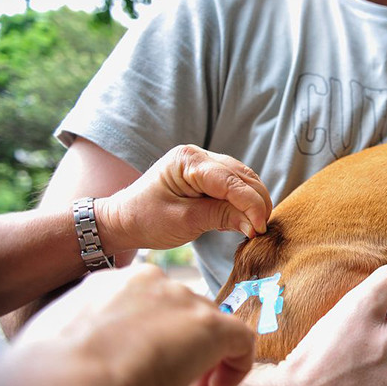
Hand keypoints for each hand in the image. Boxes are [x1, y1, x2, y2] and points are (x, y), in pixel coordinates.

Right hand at [0, 264, 254, 385]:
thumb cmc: (53, 380)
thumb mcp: (71, 356)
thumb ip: (100, 358)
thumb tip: (116, 384)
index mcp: (107, 285)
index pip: (146, 305)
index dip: (152, 339)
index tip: (142, 371)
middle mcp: (148, 283)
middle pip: (181, 314)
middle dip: (180, 351)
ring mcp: (182, 300)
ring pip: (210, 327)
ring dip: (205, 362)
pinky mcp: (211, 325)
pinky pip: (242, 341)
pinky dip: (236, 367)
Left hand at [99, 144, 272, 251]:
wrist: (124, 219)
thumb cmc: (146, 220)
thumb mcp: (184, 221)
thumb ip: (221, 217)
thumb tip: (255, 225)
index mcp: (188, 161)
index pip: (231, 181)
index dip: (251, 204)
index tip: (260, 228)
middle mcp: (199, 155)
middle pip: (242, 176)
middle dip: (257, 202)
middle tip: (262, 230)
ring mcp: (204, 162)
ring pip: (243, 179)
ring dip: (254, 201)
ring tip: (256, 226)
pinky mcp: (208, 175)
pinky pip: (235, 184)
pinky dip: (244, 201)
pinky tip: (245, 218)